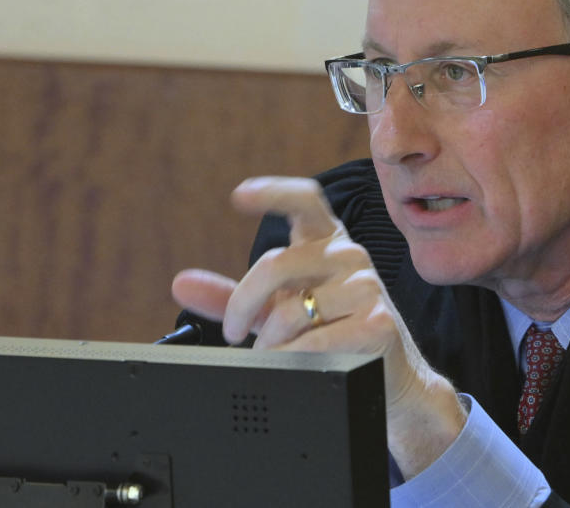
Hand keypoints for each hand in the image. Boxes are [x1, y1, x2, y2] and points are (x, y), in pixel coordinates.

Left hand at [172, 176, 465, 477]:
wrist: (387, 375)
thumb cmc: (329, 332)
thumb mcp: (278, 309)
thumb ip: (234, 296)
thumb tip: (182, 283)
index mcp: (328, 242)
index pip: (306, 200)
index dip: (273, 192)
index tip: (238, 196)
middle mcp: (350, 255)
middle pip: (278, 263)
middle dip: (243, 303)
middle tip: (232, 332)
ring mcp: (368, 287)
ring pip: (292, 310)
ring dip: (269, 343)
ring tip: (271, 355)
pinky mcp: (379, 322)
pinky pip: (316, 340)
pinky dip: (292, 359)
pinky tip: (292, 364)